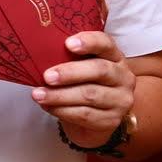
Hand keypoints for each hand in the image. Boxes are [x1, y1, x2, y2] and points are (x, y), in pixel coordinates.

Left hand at [32, 31, 135, 147]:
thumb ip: (67, 57)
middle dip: (70, 73)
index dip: (89, 42)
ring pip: (90, 95)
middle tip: (47, 76)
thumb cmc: (82, 82)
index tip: (68, 43)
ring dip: (60, 95)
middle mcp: (122, 77)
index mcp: (114, 56)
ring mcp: (120, 100)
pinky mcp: (111, 120)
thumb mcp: (79, 65)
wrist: (94, 115)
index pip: (106, 43)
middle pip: (99, 70)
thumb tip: (38, 52)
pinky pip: (85, 114)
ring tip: (39, 94)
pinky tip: (47, 106)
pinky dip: (62, 110)